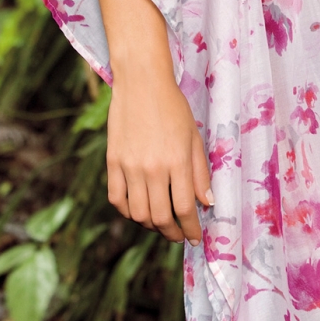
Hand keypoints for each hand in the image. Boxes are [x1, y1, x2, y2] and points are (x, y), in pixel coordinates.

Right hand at [107, 69, 212, 243]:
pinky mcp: (112, 162)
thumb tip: (207, 203)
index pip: (185, 208)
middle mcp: (153, 168)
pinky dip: (127, 212)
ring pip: (137, 214)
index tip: (194, 237)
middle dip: (171, 232)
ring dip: (150, 225)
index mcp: (177, 161)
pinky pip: (116, 199)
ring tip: (160, 223)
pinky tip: (137, 210)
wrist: (142, 83)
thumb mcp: (194, 137)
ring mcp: (130, 166)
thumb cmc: (173, 107)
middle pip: (160, 217)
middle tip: (178, 234)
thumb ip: (200, 172)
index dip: (191, 228)